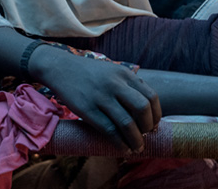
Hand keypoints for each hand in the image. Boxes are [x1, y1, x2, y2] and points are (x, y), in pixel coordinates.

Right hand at [30, 45, 160, 151]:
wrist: (60, 68)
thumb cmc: (89, 74)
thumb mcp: (113, 71)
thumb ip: (129, 86)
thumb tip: (147, 112)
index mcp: (125, 74)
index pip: (151, 97)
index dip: (156, 115)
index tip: (154, 125)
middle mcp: (115, 84)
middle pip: (143, 110)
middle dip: (148, 127)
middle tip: (146, 135)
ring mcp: (101, 97)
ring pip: (127, 123)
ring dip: (136, 140)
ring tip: (136, 147)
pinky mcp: (87, 109)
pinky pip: (109, 130)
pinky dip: (120, 143)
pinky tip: (123, 148)